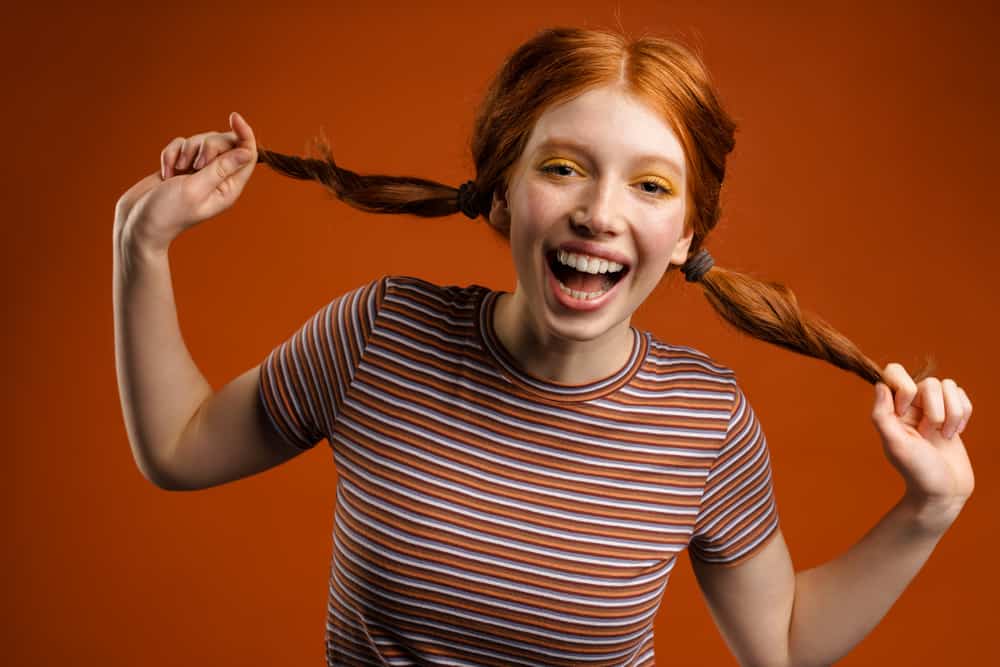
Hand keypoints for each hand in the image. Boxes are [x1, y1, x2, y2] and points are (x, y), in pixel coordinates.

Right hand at [114, 112, 257, 253]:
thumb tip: (248, 152)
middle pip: (224, 143)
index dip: (244, 133)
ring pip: (201, 141)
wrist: (137, 222)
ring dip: (186, 151)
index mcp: (229, 188)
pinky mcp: (181, 166)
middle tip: (195, 165)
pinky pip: (182, 145)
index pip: (247, 155)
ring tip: (176, 172)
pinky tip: (165, 172)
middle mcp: (218, 179)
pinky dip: (171, 154)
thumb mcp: (196, 188)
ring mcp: (199, 172)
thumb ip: (221, 167)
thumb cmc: (167, 212)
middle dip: (206, 145)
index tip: (233, 116)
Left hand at [872, 362, 974, 529]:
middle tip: (927, 433)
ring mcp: (933, 408)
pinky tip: (955, 433)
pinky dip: (963, 414)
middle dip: (934, 409)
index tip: (904, 413)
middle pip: (929, 381)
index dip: (904, 389)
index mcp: (892, 408)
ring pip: (949, 386)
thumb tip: (879, 385)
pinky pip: (962, 396)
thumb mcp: (894, 444)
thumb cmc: (917, 470)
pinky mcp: (953, 414)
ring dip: (952, 414)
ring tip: (943, 435)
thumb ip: (882, 415)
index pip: (894, 372)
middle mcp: (911, 404)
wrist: (944, 492)